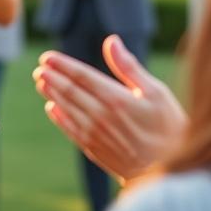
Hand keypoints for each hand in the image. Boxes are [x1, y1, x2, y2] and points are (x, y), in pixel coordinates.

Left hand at [34, 36, 186, 183]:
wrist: (169, 170)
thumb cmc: (168, 127)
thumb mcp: (156, 92)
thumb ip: (129, 67)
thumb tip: (111, 41)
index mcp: (116, 99)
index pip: (81, 76)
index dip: (62, 65)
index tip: (47, 57)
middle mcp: (101, 116)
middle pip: (69, 91)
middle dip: (52, 77)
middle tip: (40, 67)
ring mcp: (95, 135)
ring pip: (67, 109)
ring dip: (52, 94)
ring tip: (41, 82)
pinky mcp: (95, 150)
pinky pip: (71, 130)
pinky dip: (60, 118)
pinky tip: (52, 108)